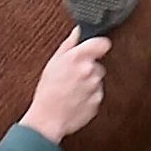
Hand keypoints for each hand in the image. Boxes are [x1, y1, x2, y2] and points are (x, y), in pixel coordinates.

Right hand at [19, 27, 111, 142]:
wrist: (47, 118)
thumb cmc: (47, 91)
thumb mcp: (53, 63)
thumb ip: (68, 44)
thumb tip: (77, 31)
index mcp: (78, 57)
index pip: (103, 43)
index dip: (99, 46)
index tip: (96, 49)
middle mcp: (90, 70)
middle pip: (98, 64)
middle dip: (89, 68)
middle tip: (73, 76)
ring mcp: (95, 86)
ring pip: (97, 79)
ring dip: (89, 82)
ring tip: (72, 89)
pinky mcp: (98, 100)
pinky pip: (96, 94)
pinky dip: (89, 95)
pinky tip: (75, 98)